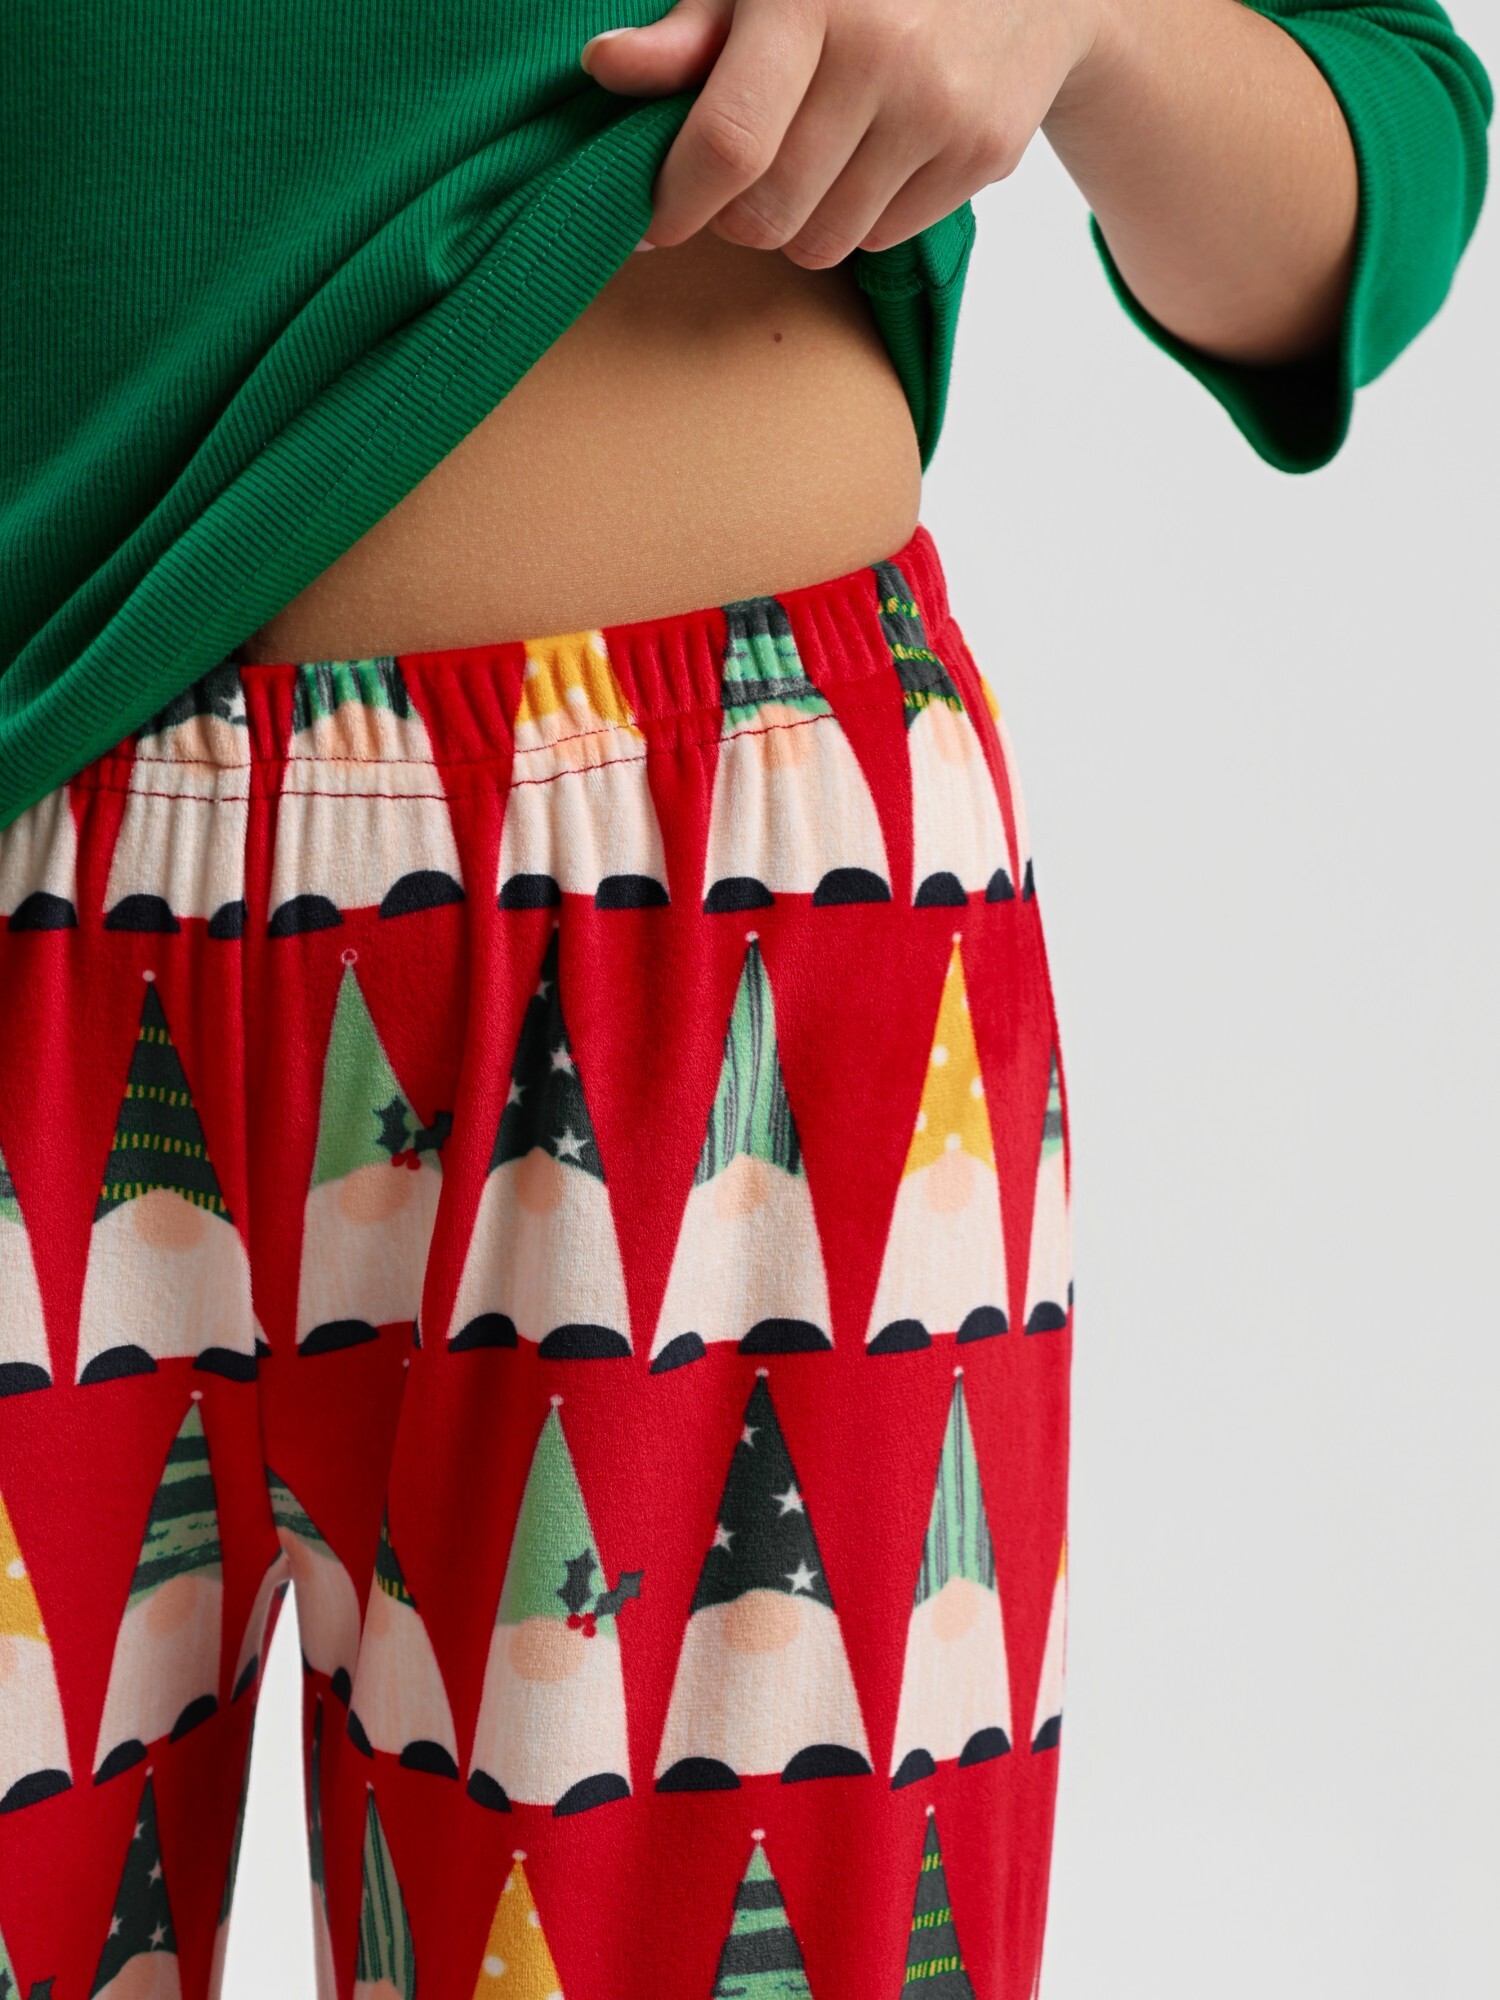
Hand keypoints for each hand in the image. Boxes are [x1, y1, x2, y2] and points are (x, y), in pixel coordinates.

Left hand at [581, 0, 1104, 266]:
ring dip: (796, 221)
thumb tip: (607, 68)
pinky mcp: (982, 154)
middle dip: (733, 217)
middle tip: (737, 181)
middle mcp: (883, 54)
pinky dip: (858, 216)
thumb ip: (690, 32)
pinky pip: (879, 237)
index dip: (676, 201)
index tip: (653, 222)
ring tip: (812, 155)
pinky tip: (872, 153)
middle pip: (768, 212)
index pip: (728, 144)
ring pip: (821, 241)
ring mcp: (941, 111)